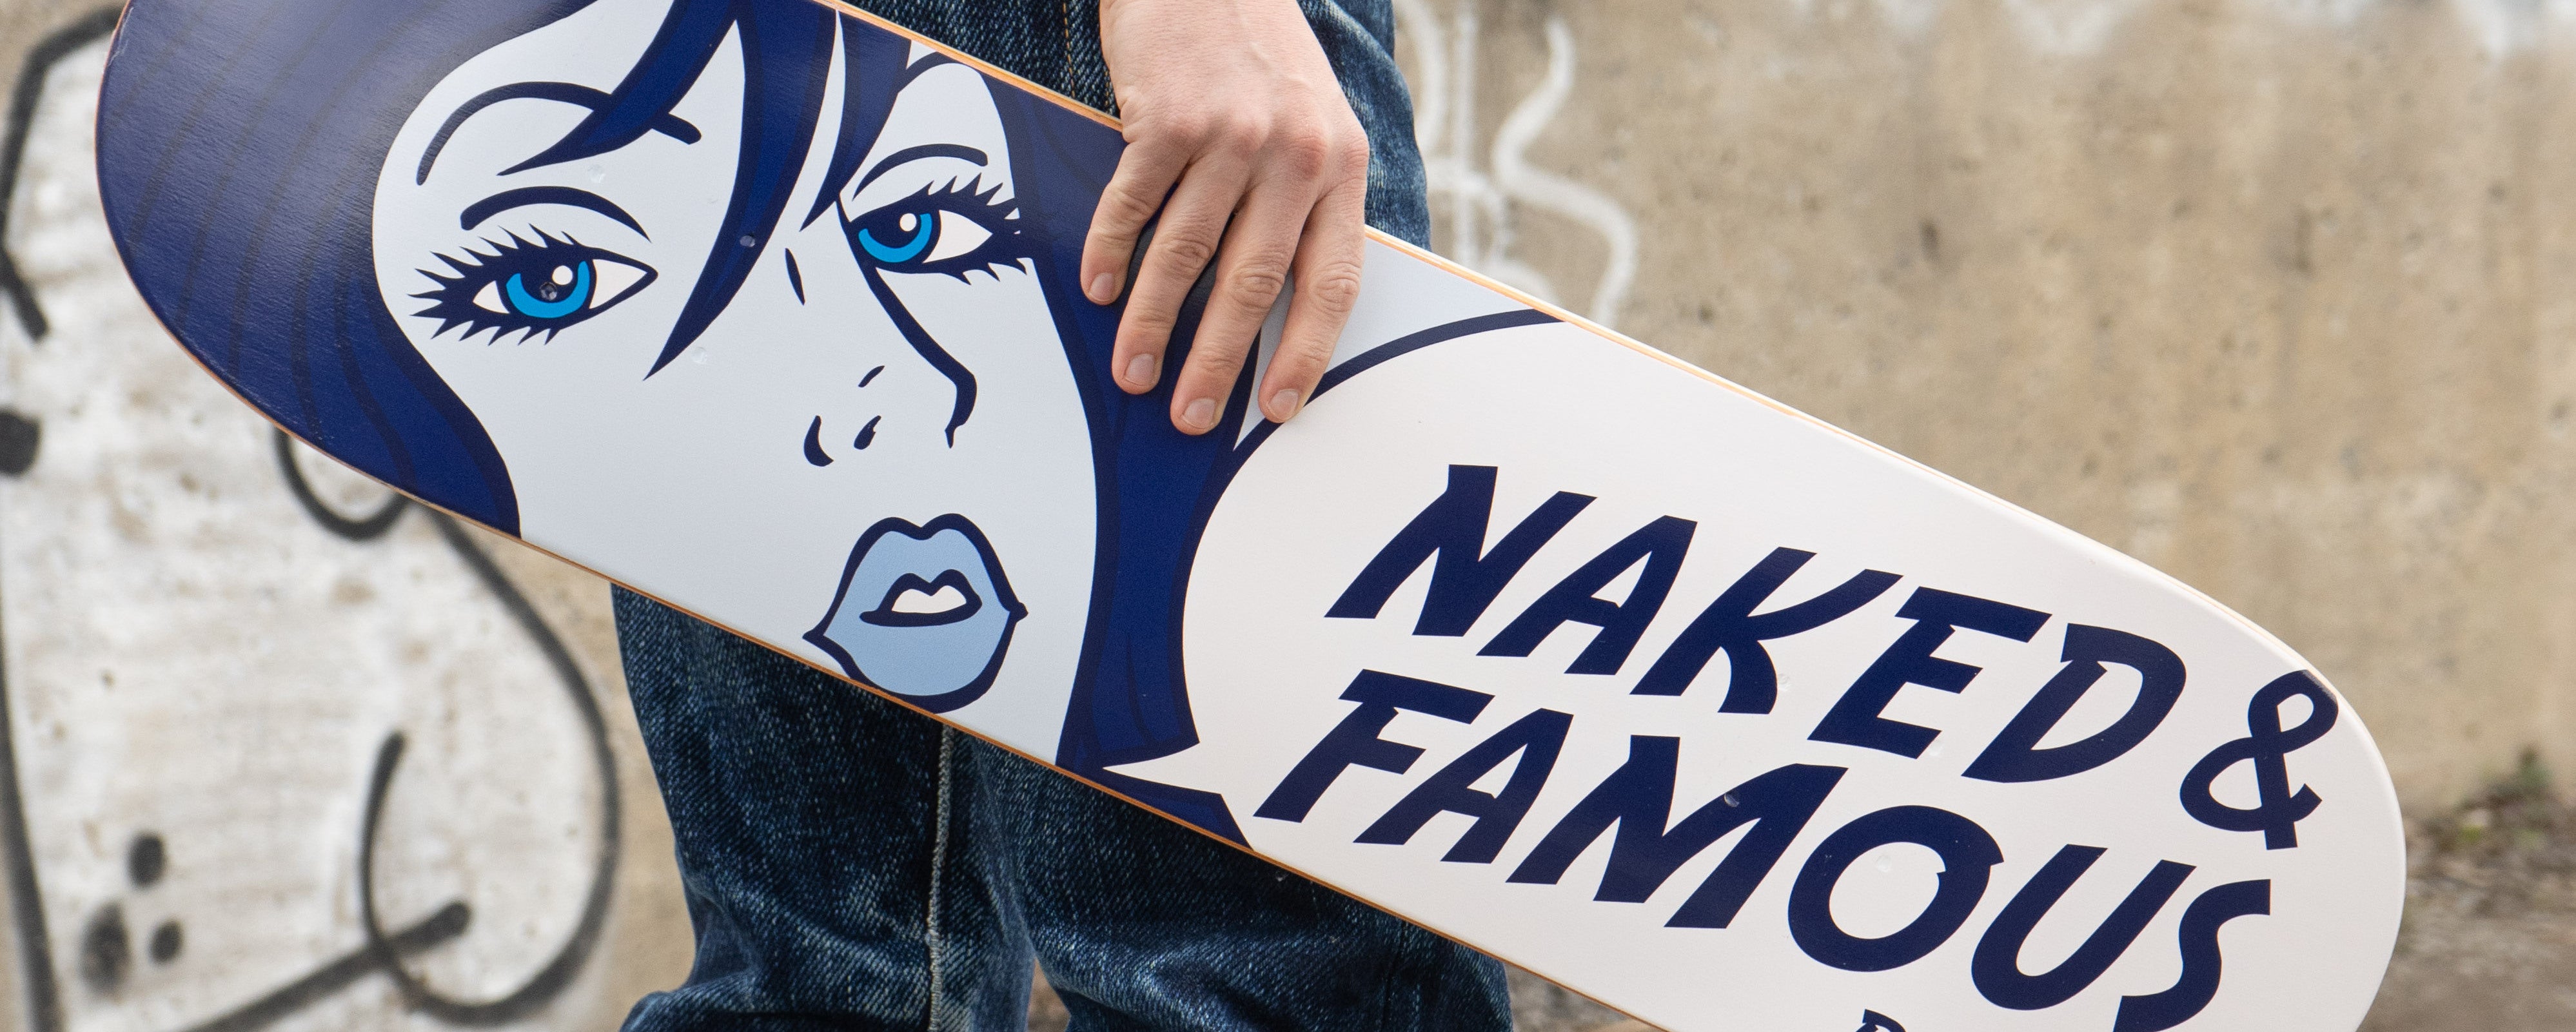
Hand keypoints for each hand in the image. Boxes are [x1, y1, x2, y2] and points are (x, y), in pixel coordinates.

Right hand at [1085, 0, 1371, 434]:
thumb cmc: (1260, 55)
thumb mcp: (1315, 120)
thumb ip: (1306, 198)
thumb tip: (1275, 303)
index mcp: (1341, 165)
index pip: (1332, 280)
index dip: (1305, 351)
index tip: (1275, 406)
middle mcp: (1294, 152)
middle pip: (1255, 281)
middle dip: (1218, 360)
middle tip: (1190, 417)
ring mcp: (1229, 133)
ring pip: (1187, 252)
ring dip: (1155, 323)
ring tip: (1133, 373)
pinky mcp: (1167, 114)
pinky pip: (1134, 201)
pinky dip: (1113, 252)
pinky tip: (1100, 291)